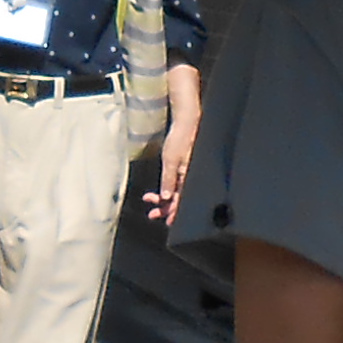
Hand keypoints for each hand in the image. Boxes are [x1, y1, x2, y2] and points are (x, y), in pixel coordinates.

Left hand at [143, 109, 200, 229]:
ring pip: (178, 193)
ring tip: (151, 201)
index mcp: (191, 178)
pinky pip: (178, 184)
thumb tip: (167, 197)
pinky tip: (160, 192)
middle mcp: (191, 178)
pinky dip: (169, 189)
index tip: (166, 220)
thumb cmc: (181, 139)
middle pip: (180, 200)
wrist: (187, 123)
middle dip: (166, 208)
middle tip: (152, 213)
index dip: (174, 212)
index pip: (183, 201)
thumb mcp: (171, 160)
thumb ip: (169, 180)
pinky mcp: (186, 168)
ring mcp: (189, 173)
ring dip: (165, 199)